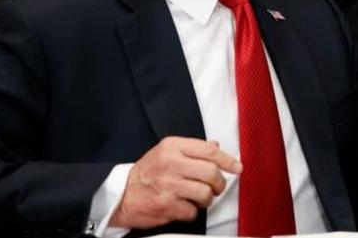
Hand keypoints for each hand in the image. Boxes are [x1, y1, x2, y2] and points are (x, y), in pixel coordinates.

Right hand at [111, 137, 240, 228]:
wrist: (121, 195)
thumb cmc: (146, 173)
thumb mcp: (166, 152)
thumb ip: (192, 149)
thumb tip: (216, 146)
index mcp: (172, 147)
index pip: (209, 151)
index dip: (228, 160)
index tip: (237, 167)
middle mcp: (171, 164)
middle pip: (211, 173)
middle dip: (219, 183)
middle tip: (216, 187)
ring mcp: (168, 186)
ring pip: (205, 194)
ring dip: (206, 199)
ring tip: (198, 198)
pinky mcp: (166, 206)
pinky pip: (192, 211)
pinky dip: (191, 212)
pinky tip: (183, 206)